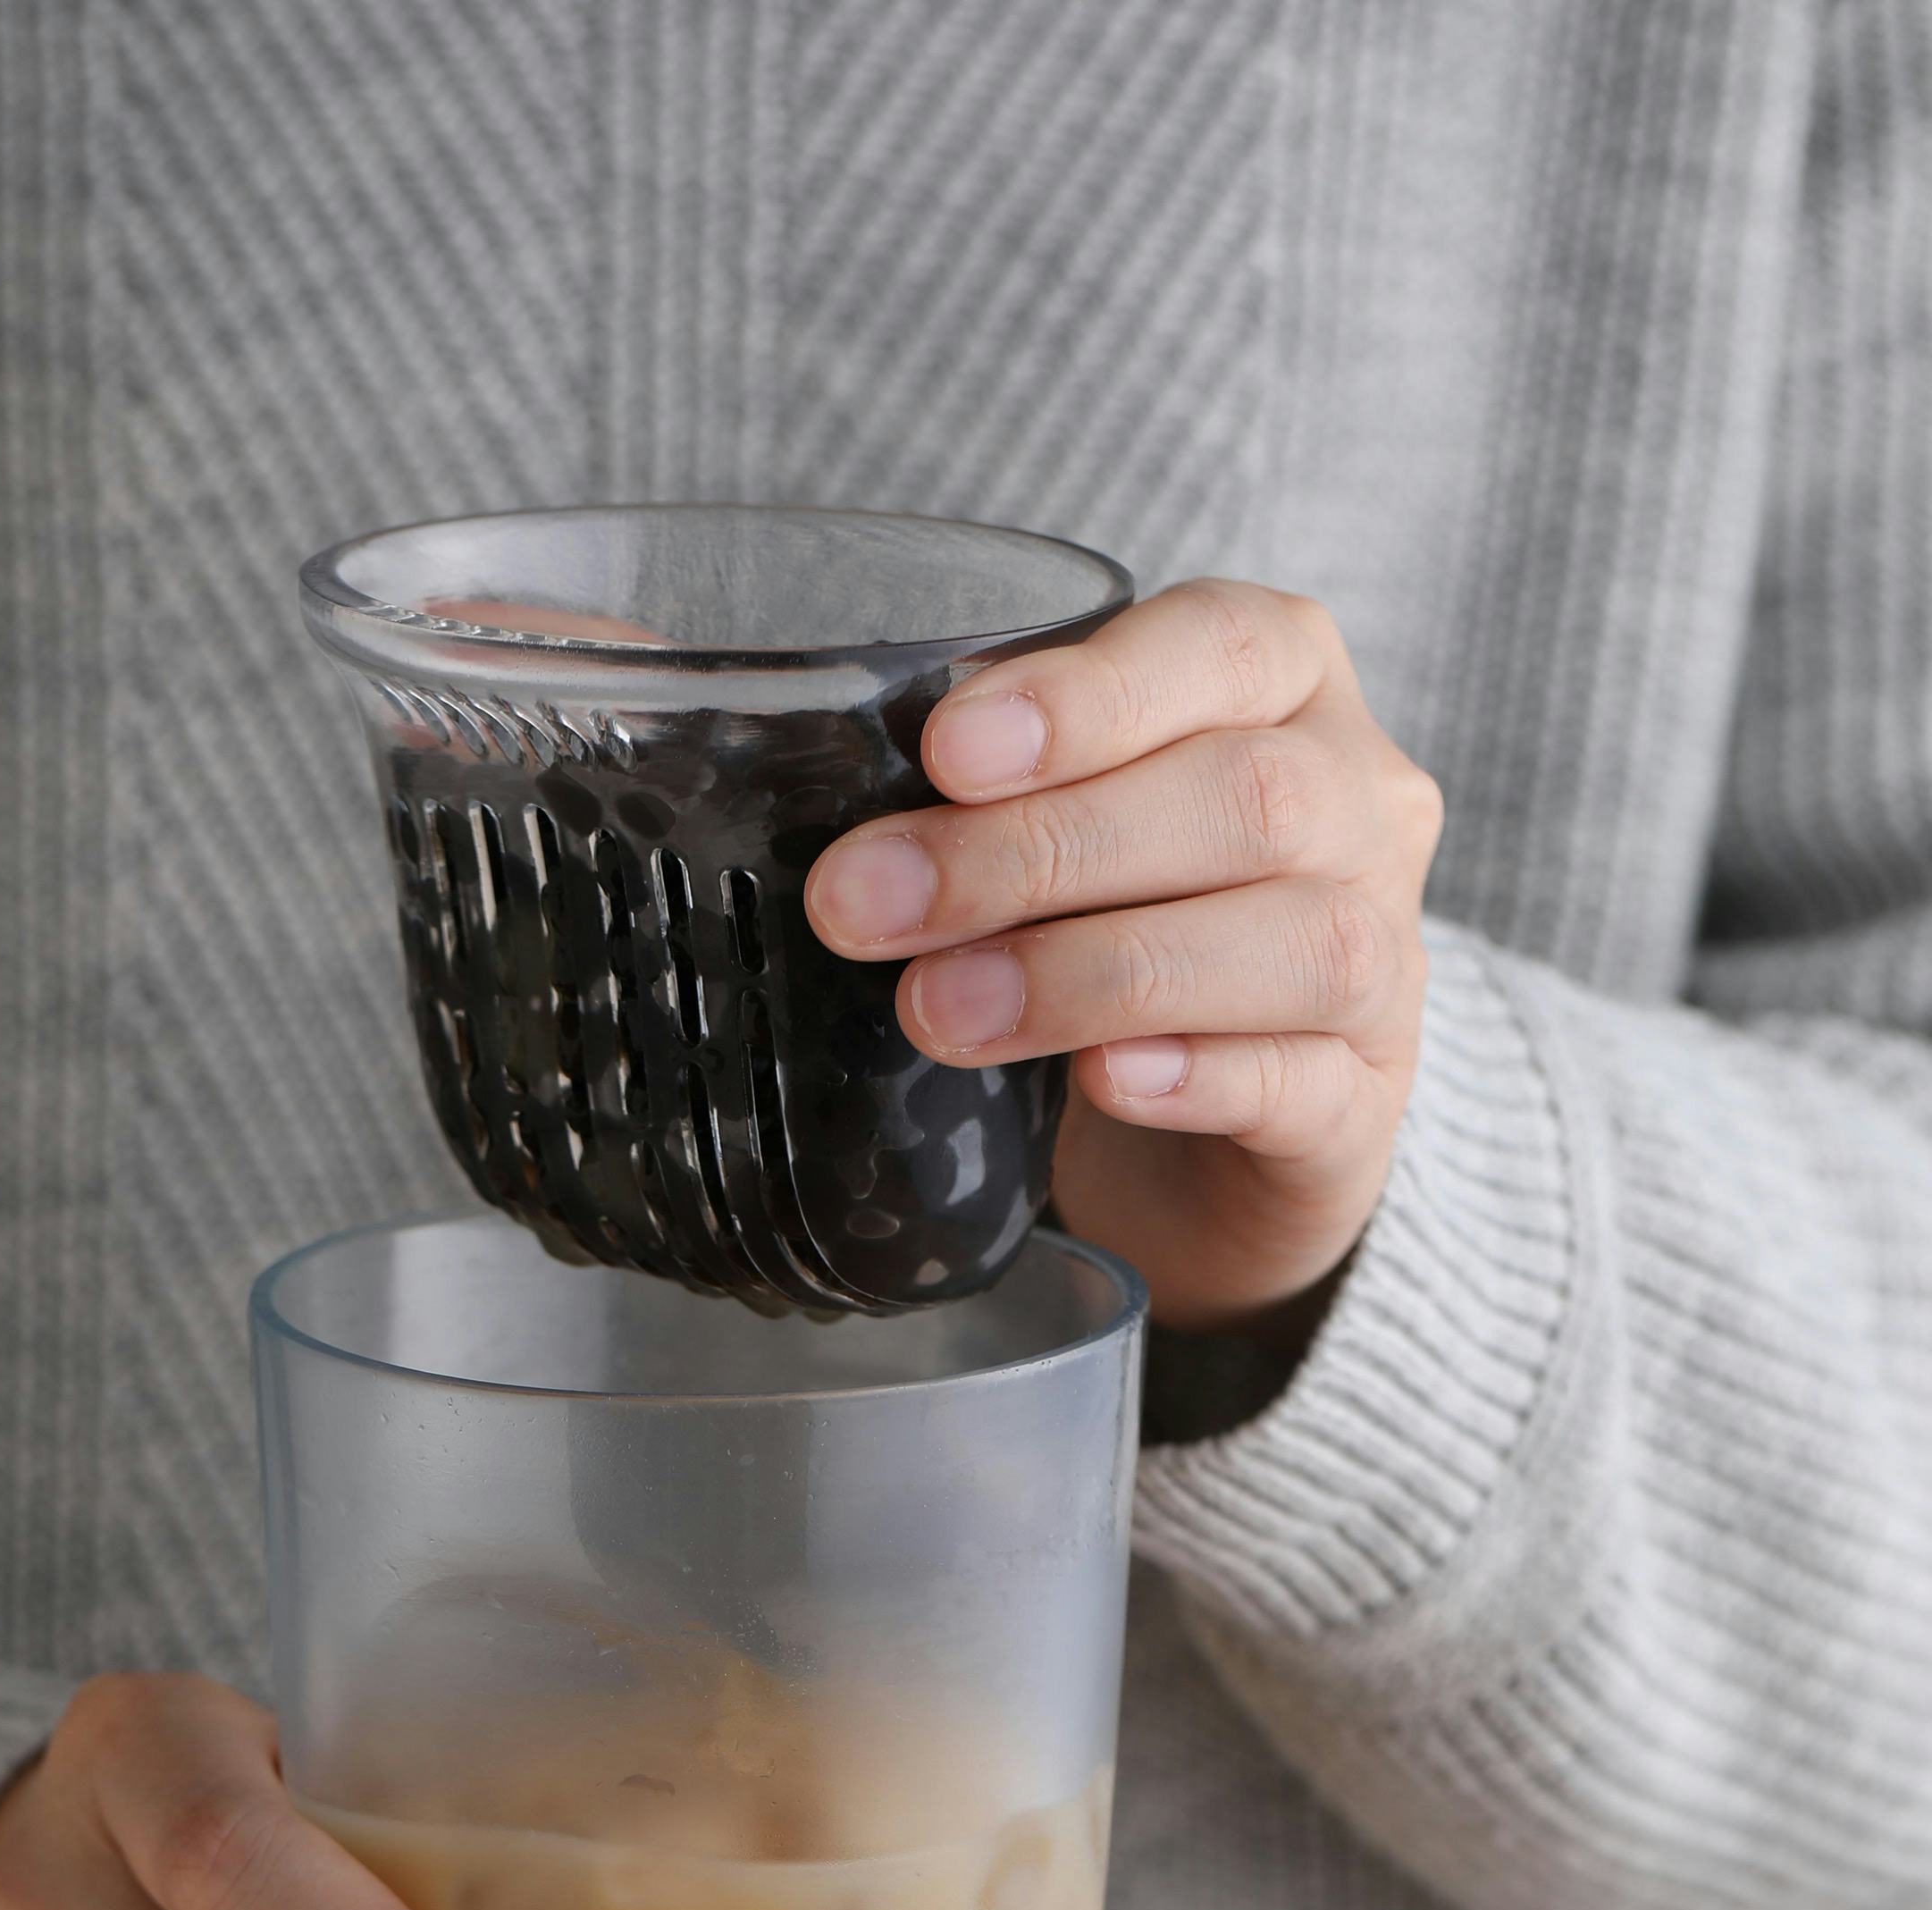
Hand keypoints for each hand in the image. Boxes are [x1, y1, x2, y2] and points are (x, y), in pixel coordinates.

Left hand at [805, 580, 1443, 1331]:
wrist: (1209, 1137)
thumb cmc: (1103, 932)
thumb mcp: (1029, 820)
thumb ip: (914, 758)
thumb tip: (650, 648)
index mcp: (1286, 688)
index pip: (1224, 645)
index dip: (1088, 696)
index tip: (943, 753)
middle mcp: (1363, 807)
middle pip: (1245, 798)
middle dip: (1039, 851)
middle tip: (868, 908)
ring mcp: (1385, 962)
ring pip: (1292, 942)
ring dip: (1091, 973)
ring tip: (941, 1012)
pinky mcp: (1361, 1106)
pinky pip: (1299, 1082)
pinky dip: (1195, 1075)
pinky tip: (1102, 1082)